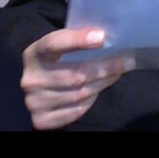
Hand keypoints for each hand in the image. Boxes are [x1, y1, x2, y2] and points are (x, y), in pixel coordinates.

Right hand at [20, 27, 135, 129]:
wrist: (37, 87)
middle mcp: (31, 79)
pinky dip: (91, 100)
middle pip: (75, 74)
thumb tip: (107, 38)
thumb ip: (76, 41)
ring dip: (103, 83)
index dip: (77, 40)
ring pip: (79, 93)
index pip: (54, 44)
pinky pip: (76, 111)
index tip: (102, 37)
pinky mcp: (42, 120)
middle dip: (105, 67)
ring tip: (117, 74)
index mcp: (34, 54)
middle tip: (127, 62)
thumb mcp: (59, 47)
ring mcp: (34, 101)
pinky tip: (98, 90)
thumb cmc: (56, 62)